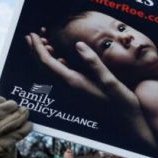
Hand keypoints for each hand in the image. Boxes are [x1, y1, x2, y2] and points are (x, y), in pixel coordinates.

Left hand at [26, 31, 156, 147]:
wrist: (127, 122)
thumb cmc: (121, 102)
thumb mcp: (110, 80)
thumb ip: (93, 62)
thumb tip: (78, 44)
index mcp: (74, 83)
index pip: (48, 64)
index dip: (37, 48)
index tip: (33, 34)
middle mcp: (69, 88)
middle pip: (44, 68)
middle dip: (35, 51)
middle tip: (30, 35)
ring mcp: (73, 90)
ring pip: (51, 72)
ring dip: (44, 56)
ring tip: (42, 41)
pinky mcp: (78, 91)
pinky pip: (60, 75)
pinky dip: (55, 63)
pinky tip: (58, 56)